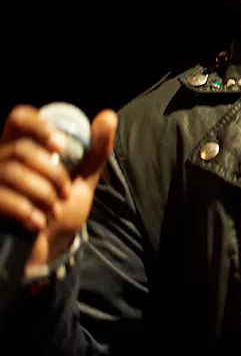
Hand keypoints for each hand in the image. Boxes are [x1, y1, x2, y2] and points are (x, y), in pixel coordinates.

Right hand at [0, 105, 115, 268]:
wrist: (49, 246)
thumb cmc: (63, 206)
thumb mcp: (83, 177)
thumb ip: (95, 149)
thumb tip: (108, 116)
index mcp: (24, 145)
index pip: (19, 118)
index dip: (38, 126)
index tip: (61, 145)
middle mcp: (2, 158)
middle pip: (20, 149)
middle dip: (52, 173)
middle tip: (66, 192)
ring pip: (11, 172)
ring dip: (43, 193)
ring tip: (55, 209)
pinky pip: (1, 197)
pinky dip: (26, 210)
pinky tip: (39, 222)